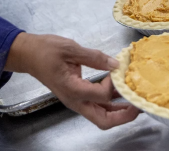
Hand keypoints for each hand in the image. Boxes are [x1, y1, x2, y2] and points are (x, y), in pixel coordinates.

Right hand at [4, 33, 139, 128]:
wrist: (29, 55)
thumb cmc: (45, 50)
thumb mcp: (70, 48)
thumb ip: (94, 57)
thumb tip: (115, 64)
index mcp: (72, 89)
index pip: (102, 95)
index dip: (114, 83)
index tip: (117, 68)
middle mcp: (74, 100)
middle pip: (103, 120)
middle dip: (123, 116)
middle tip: (139, 105)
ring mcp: (75, 101)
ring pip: (101, 117)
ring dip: (119, 112)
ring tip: (135, 102)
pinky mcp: (77, 96)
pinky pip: (96, 107)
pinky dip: (110, 104)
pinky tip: (121, 95)